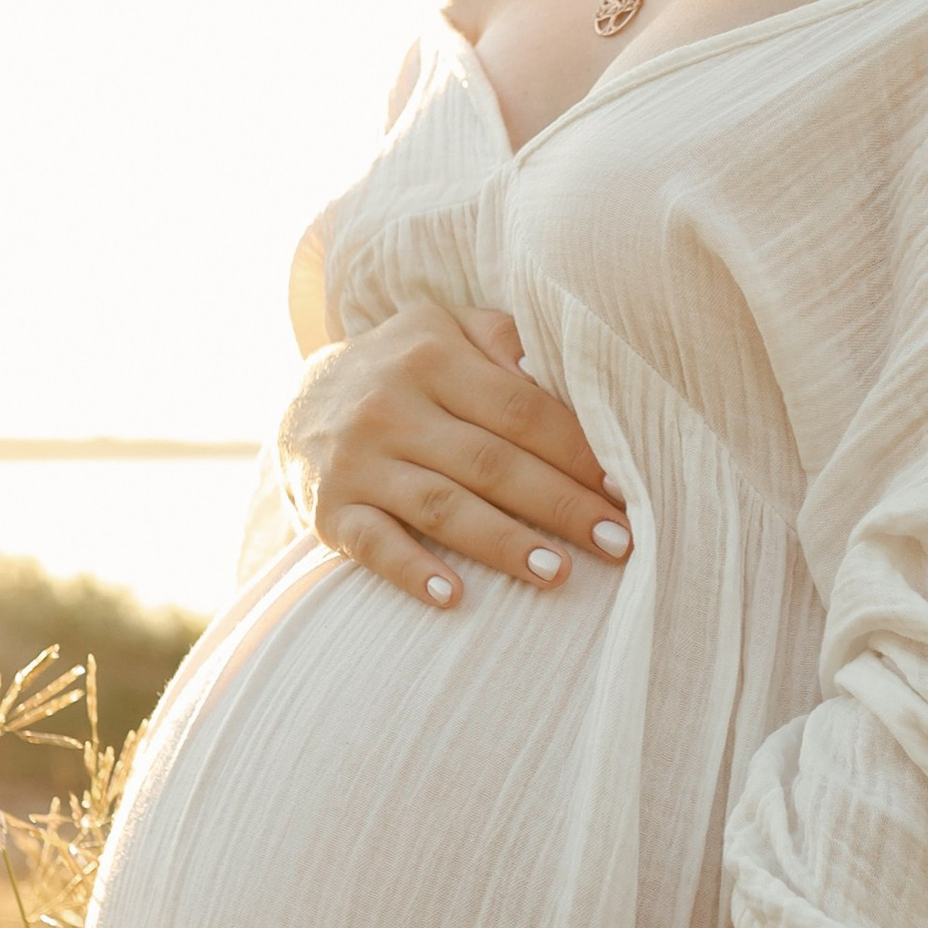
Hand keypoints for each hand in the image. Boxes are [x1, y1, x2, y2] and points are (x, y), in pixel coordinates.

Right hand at [277, 295, 631, 611]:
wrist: (302, 400)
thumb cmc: (406, 368)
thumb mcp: (446, 330)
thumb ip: (504, 339)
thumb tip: (564, 370)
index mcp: (432, 356)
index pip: (521, 409)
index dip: (577, 451)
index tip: (626, 488)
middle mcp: (391, 406)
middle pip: (491, 462)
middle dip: (560, 504)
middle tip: (617, 542)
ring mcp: (357, 461)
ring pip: (441, 507)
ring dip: (503, 543)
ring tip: (558, 573)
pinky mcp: (329, 511)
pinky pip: (373, 545)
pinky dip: (412, 572)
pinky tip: (454, 598)